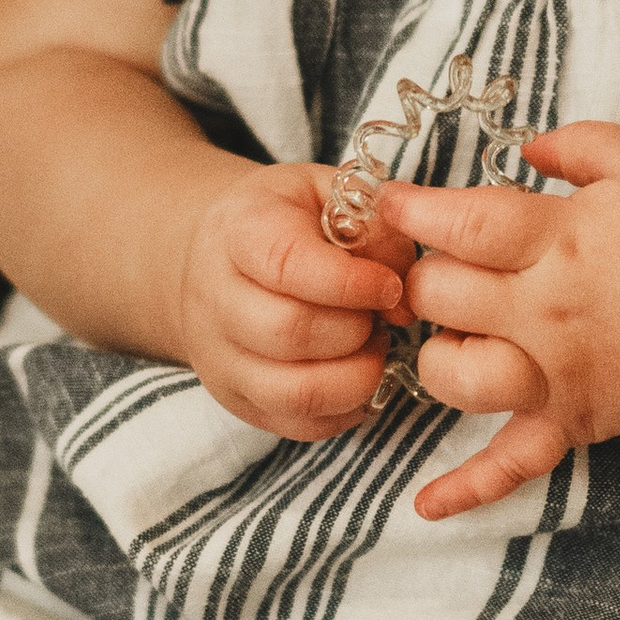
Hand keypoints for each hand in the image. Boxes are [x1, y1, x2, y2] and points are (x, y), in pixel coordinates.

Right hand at [175, 160, 414, 442]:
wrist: (222, 256)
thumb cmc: (289, 221)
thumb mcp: (330, 195)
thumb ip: (374, 232)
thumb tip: (403, 300)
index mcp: (239, 232)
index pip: (288, 265)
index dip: (351, 283)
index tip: (390, 285)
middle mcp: (215, 298)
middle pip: (290, 333)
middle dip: (357, 329)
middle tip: (380, 315)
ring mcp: (219, 358)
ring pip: (295, 392)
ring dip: (356, 376)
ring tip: (372, 345)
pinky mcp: (237, 400)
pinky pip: (300, 425)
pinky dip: (346, 407)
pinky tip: (358, 371)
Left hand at [381, 128, 619, 520]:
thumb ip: (575, 146)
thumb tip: (524, 150)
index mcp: (559, 241)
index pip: (460, 226)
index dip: (412, 211)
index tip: (387, 201)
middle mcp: (546, 313)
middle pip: (438, 300)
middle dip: (423, 278)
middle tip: (445, 267)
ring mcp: (557, 376)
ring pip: (453, 379)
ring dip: (439, 354)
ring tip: (464, 335)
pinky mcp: (575, 422)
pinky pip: (512, 465)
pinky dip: (467, 490)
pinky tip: (423, 504)